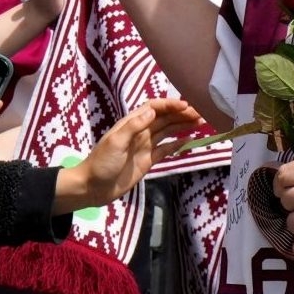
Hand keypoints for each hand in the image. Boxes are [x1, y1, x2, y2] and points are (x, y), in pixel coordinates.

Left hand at [55, 98, 203, 210]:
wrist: (92, 188)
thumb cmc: (101, 163)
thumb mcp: (116, 142)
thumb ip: (134, 126)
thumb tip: (153, 111)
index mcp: (131, 123)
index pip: (154, 108)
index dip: (170, 105)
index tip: (186, 106)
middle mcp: (141, 132)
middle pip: (165, 118)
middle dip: (182, 114)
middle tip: (201, 114)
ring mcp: (145, 146)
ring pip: (168, 131)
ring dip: (183, 125)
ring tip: (200, 122)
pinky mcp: (148, 161)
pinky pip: (166, 149)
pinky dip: (178, 144)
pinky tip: (189, 140)